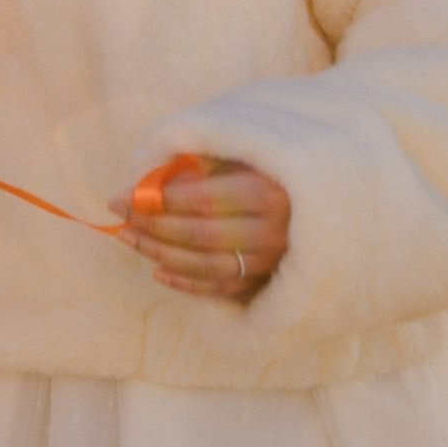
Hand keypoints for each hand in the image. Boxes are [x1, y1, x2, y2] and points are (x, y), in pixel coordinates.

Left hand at [109, 159, 290, 301]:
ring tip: (128, 238)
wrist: (327, 203)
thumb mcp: (243, 158)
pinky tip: (158, 271)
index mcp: (271, 194)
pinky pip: (223, 288)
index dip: (160, 200)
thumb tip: (148, 183)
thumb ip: (202, 167)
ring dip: (161, 254)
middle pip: (203, 235)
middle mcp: (275, 232)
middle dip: (154, 226)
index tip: (125, 195)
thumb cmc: (273, 171)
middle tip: (121, 214)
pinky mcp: (269, 280)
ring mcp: (273, 261)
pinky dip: (188, 283)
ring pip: (209, 265)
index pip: (205, 200)